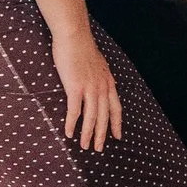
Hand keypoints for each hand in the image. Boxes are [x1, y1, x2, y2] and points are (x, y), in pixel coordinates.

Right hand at [52, 28, 122, 151]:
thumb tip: (100, 83)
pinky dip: (72, 124)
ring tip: (85, 146)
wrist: (74, 37)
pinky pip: (75, 111)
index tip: (118, 136)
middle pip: (104, 117)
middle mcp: (102, 88)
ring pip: (91, 118)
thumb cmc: (82, 49)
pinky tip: (69, 133)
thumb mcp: (97, 65)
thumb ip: (99, 77)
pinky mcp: (75, 88)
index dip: (116, 123)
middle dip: (102, 135)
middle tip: (99, 149)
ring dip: (88, 134)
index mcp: (108, 83)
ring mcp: (90, 88)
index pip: (115, 108)